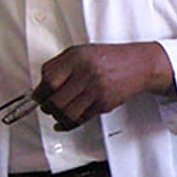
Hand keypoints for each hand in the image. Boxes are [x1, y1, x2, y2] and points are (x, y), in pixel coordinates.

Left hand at [32, 42, 173, 130]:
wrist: (137, 65)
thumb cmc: (109, 58)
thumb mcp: (81, 51)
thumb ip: (60, 64)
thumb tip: (42, 83)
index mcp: (77, 58)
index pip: (49, 80)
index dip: (40, 92)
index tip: (38, 96)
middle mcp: (86, 74)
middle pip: (56, 100)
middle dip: (47, 107)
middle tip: (46, 106)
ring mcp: (96, 90)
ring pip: (67, 113)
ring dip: (57, 116)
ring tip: (56, 113)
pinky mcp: (104, 104)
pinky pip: (80, 119)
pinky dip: (68, 124)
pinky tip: (63, 123)